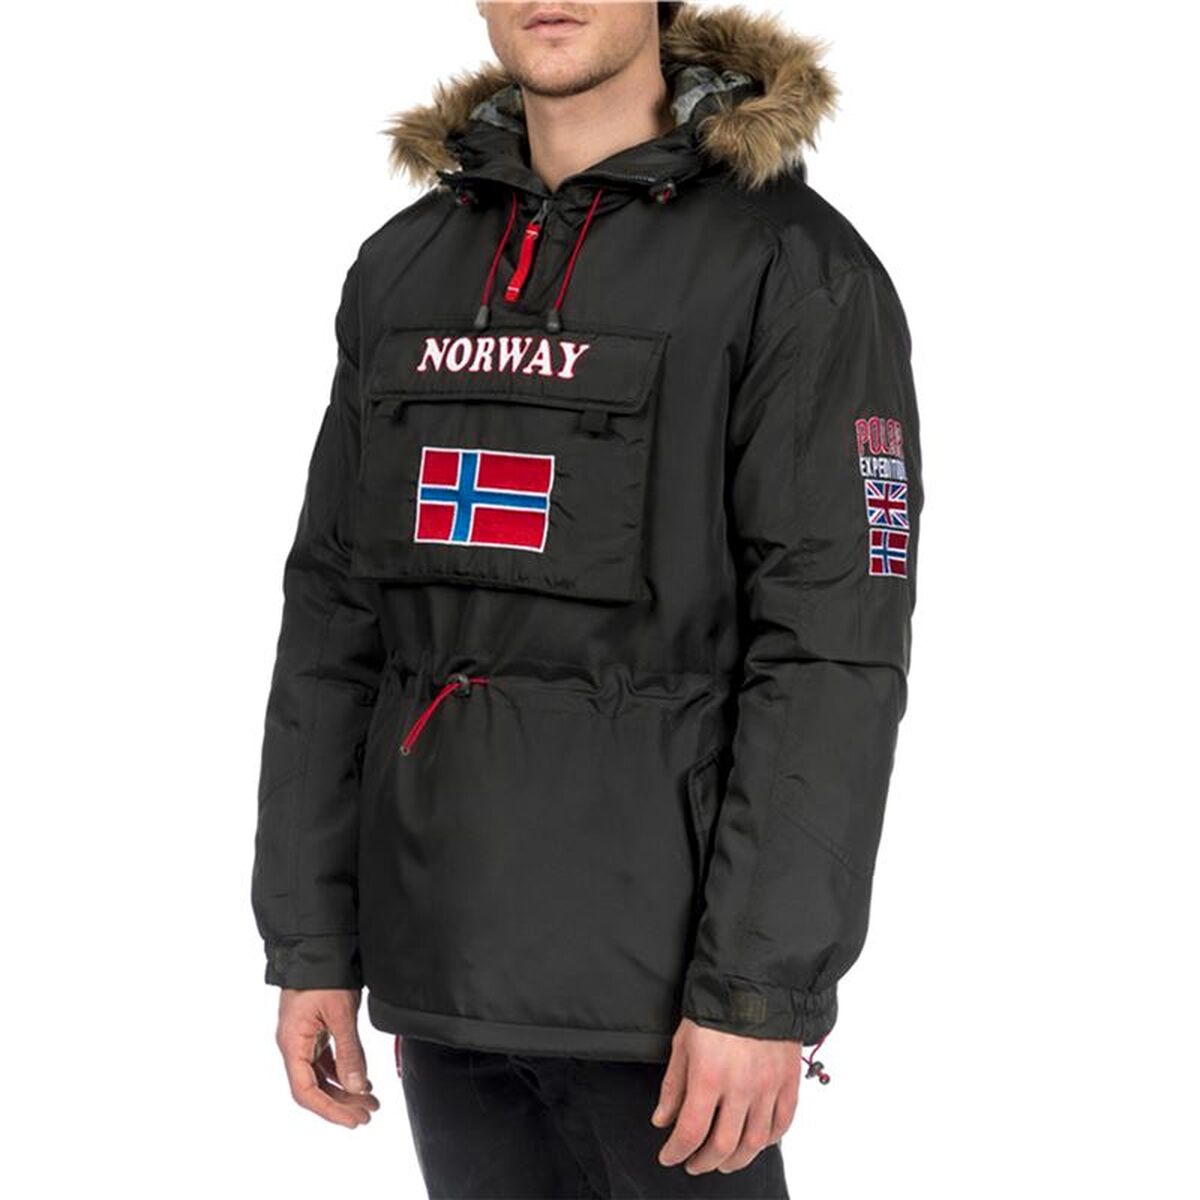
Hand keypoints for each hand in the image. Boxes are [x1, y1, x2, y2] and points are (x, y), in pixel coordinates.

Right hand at [275, 987, 380, 1127]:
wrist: (317, 946)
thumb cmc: (324, 976)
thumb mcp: (340, 1014)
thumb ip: (350, 1052)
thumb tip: (357, 1086)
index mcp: (292, 1044)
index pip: (306, 1091)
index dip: (329, 1110)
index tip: (353, 1120)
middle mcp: (294, 1045)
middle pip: (314, 1087)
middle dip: (341, 1103)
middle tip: (367, 1114)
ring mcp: (303, 1038)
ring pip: (321, 1075)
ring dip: (344, 1089)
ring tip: (370, 1100)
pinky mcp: (313, 1030)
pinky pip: (325, 1060)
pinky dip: (342, 1071)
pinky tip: (360, 1079)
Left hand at [651, 1017, 801, 1174]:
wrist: (756, 983)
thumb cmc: (716, 1009)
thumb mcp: (683, 1042)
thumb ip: (674, 1085)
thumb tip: (663, 1119)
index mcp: (709, 1076)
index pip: (691, 1131)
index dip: (676, 1151)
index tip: (669, 1155)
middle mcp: (741, 1087)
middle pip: (723, 1145)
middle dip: (704, 1162)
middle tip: (693, 1163)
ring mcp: (768, 1087)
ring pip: (754, 1143)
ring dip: (736, 1160)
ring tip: (723, 1161)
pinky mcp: (788, 1082)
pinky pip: (781, 1124)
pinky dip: (767, 1141)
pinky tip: (754, 1142)